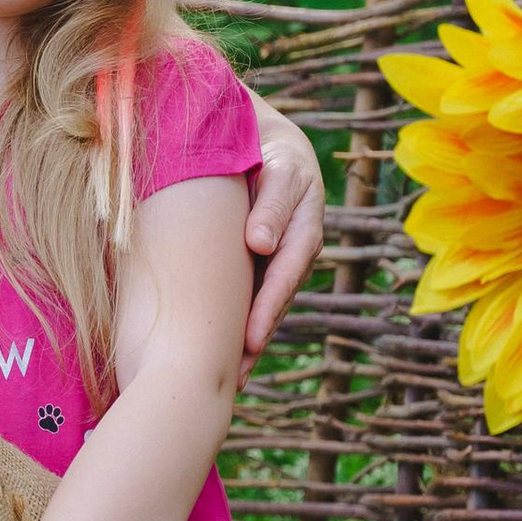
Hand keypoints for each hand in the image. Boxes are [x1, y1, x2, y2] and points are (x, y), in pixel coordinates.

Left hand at [242, 96, 325, 356]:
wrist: (263, 142)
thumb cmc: (271, 152)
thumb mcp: (279, 169)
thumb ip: (273, 202)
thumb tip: (261, 245)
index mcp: (303, 228)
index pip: (286, 274)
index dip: (267, 308)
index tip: (249, 339)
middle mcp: (293, 252)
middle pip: (275, 302)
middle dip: (255, 338)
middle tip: (234, 375)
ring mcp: (276, 261)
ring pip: (261, 305)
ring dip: (245, 342)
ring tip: (226, 378)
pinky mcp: (257, 265)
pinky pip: (247, 297)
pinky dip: (234, 324)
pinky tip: (217, 354)